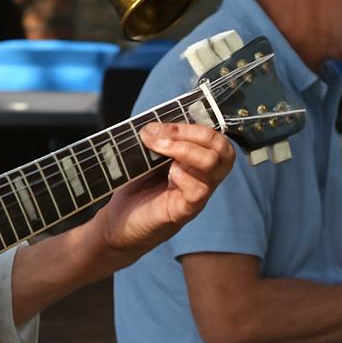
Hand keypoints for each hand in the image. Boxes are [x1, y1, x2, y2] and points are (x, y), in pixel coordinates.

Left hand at [98, 122, 233, 261]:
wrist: (117, 221)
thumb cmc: (133, 185)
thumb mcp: (146, 155)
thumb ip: (158, 138)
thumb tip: (156, 121)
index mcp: (195, 161)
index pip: (215, 138)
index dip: (191, 125)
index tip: (157, 124)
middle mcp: (202, 177)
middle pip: (223, 149)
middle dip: (191, 132)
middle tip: (157, 134)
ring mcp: (196, 196)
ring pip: (214, 165)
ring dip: (183, 149)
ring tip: (157, 148)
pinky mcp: (183, 212)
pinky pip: (199, 191)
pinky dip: (183, 176)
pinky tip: (167, 174)